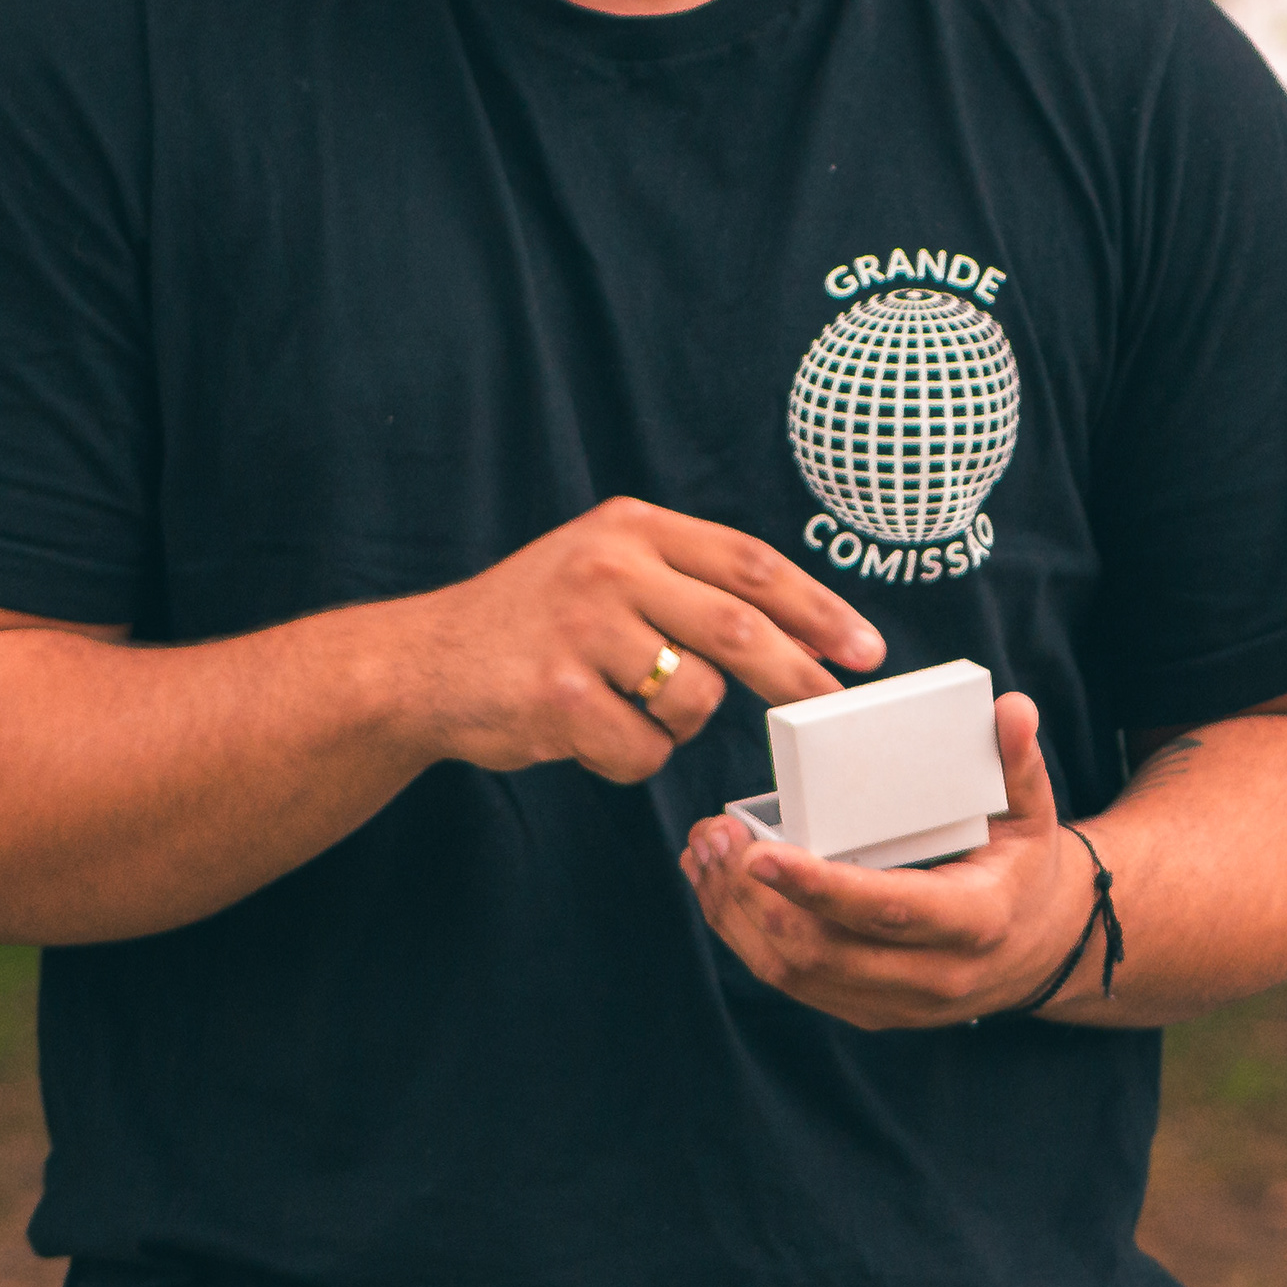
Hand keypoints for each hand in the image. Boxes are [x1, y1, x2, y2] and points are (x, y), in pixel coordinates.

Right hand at [387, 497, 883, 783]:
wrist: (420, 664)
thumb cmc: (534, 623)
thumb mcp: (606, 569)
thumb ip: (690, 585)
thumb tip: (806, 637)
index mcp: (632, 527)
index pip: (750, 564)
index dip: (818, 608)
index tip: (866, 648)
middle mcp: (608, 567)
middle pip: (740, 628)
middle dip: (799, 674)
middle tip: (836, 706)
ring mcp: (579, 630)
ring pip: (693, 699)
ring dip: (679, 724)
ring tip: (627, 708)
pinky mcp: (556, 695)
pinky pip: (642, 750)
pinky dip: (631, 759)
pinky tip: (587, 735)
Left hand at [677, 691, 1095, 1027]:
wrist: (1044, 948)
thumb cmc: (1025, 867)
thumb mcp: (1032, 812)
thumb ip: (1018, 761)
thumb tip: (1011, 708)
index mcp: (974, 922)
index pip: (884, 910)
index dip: (817, 887)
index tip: (759, 852)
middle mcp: (933, 976)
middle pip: (820, 951)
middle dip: (751, 896)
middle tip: (713, 837)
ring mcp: (896, 1003)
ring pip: (793, 973)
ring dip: (735, 916)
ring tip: (704, 855)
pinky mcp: (867, 1011)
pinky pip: (792, 982)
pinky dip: (745, 936)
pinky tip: (720, 888)